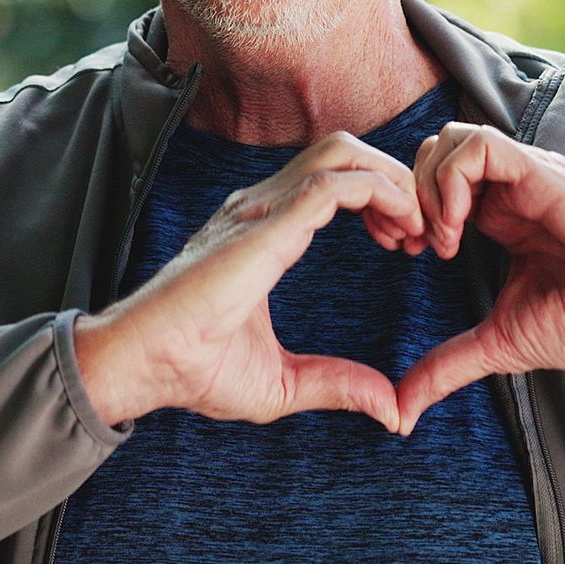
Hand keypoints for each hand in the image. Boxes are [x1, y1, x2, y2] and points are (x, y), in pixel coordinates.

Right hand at [74, 132, 424, 431]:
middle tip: (420, 233)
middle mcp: (261, 207)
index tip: (404, 243)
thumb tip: (392, 412)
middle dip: (394, 180)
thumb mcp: (284, 383)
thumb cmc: (193, 370)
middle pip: (343, 151)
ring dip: (392, 181)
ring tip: (413, 228)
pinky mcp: (265, 225)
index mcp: (263, 229)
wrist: (144, 365)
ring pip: (342, 153)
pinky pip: (335, 184)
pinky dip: (379, 194)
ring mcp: (260, 209)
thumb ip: (338, 386)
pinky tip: (398, 231)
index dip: (380, 198)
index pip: (332, 178)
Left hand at [395, 123, 564, 435]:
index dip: (408, 211)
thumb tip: (403, 410)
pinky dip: (451, 181)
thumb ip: (448, 365)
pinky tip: (458, 229)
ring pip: (452, 138)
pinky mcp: (545, 175)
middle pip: (434, 149)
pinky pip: (482, 146)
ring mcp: (529, 176)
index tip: (409, 255)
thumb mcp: (500, 344)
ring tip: (441, 239)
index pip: (435, 180)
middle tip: (415, 246)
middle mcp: (513, 188)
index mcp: (503, 215)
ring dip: (428, 187)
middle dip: (407, 193)